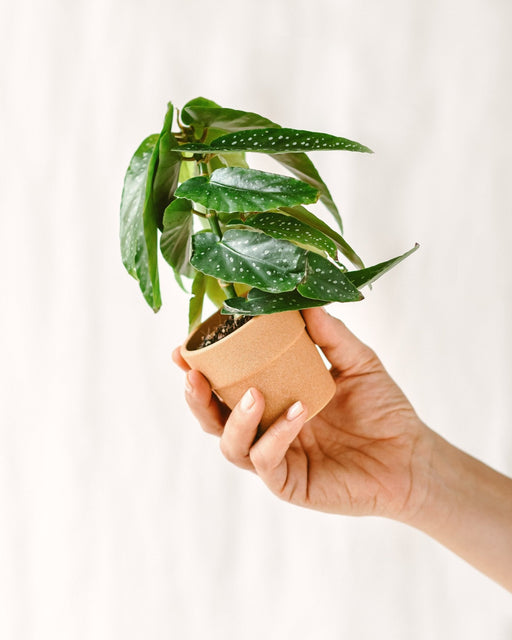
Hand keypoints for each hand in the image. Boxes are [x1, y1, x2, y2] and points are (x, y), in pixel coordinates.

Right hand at [173, 307, 432, 520]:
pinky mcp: (291, 483)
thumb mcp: (357, 362)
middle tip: (192, 373)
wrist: (412, 454)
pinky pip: (268, 461)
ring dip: (233, 418)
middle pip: (214, 419)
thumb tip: (305, 302)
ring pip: (231, 445)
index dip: (201, 369)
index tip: (183, 348)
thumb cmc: (383, 408)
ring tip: (250, 393)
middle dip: (196, 398)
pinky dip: (276, 435)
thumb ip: (331, 335)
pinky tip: (296, 413)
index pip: (226, 385)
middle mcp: (267, 429)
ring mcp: (276, 458)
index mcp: (273, 399)